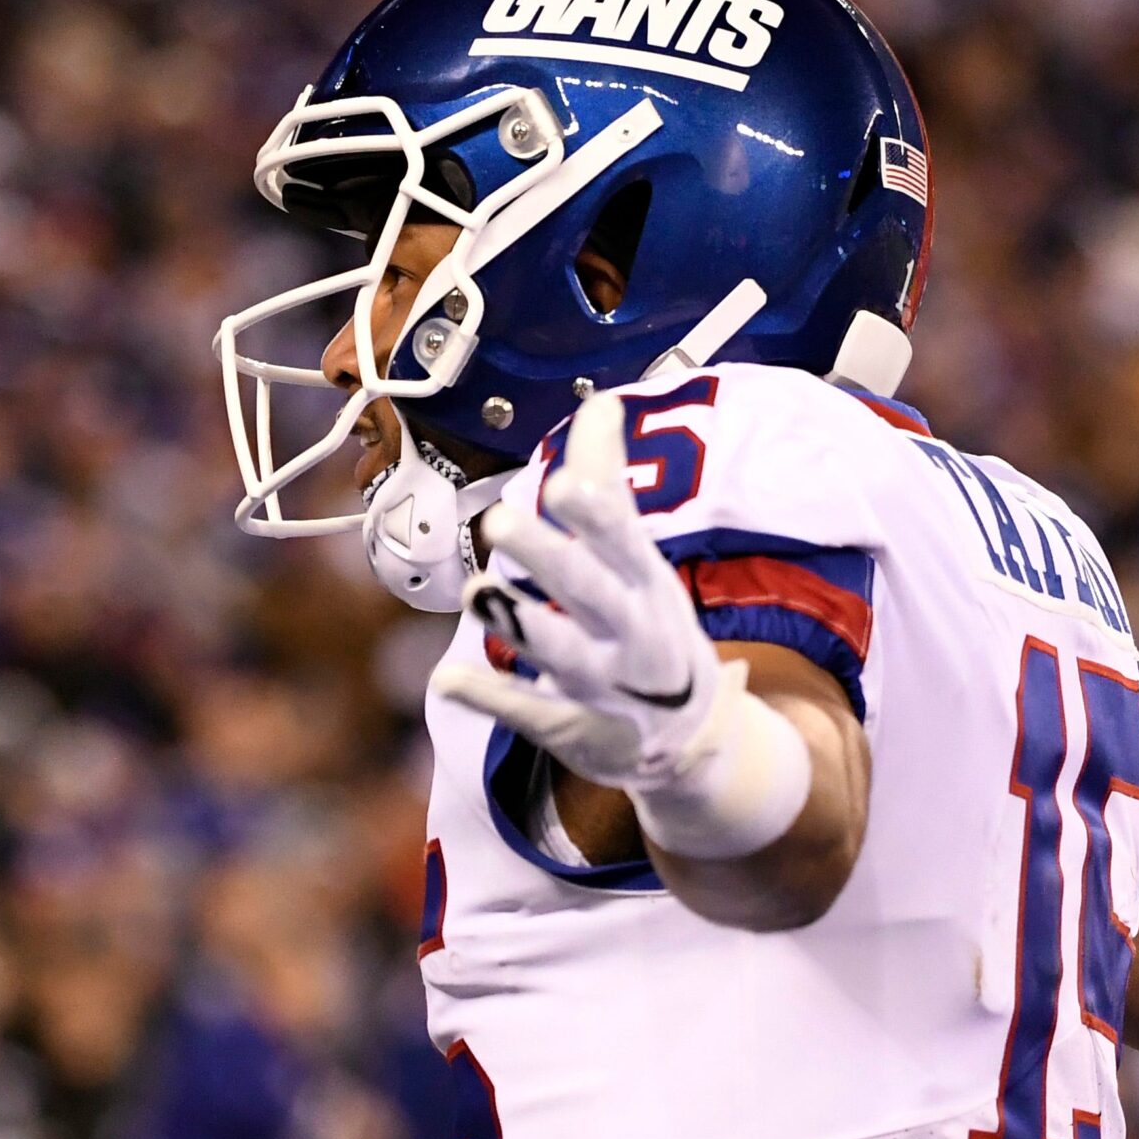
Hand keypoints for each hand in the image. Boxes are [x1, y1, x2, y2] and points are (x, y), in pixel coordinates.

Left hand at [432, 389, 721, 793]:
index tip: (563, 482)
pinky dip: (490, 698)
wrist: (692, 739)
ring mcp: (602, 685)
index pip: (625, 543)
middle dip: (550, 559)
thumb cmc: (651, 621)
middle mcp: (629, 632)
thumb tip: (601, 400)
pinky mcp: (572, 728)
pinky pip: (529, 713)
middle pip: (590, 591)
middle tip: (502, 521)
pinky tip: (447, 679)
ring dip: (518, 623)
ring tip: (477, 591)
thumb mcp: (640, 558)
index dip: (596, 515)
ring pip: (560, 652)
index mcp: (646, 582)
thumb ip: (610, 481)